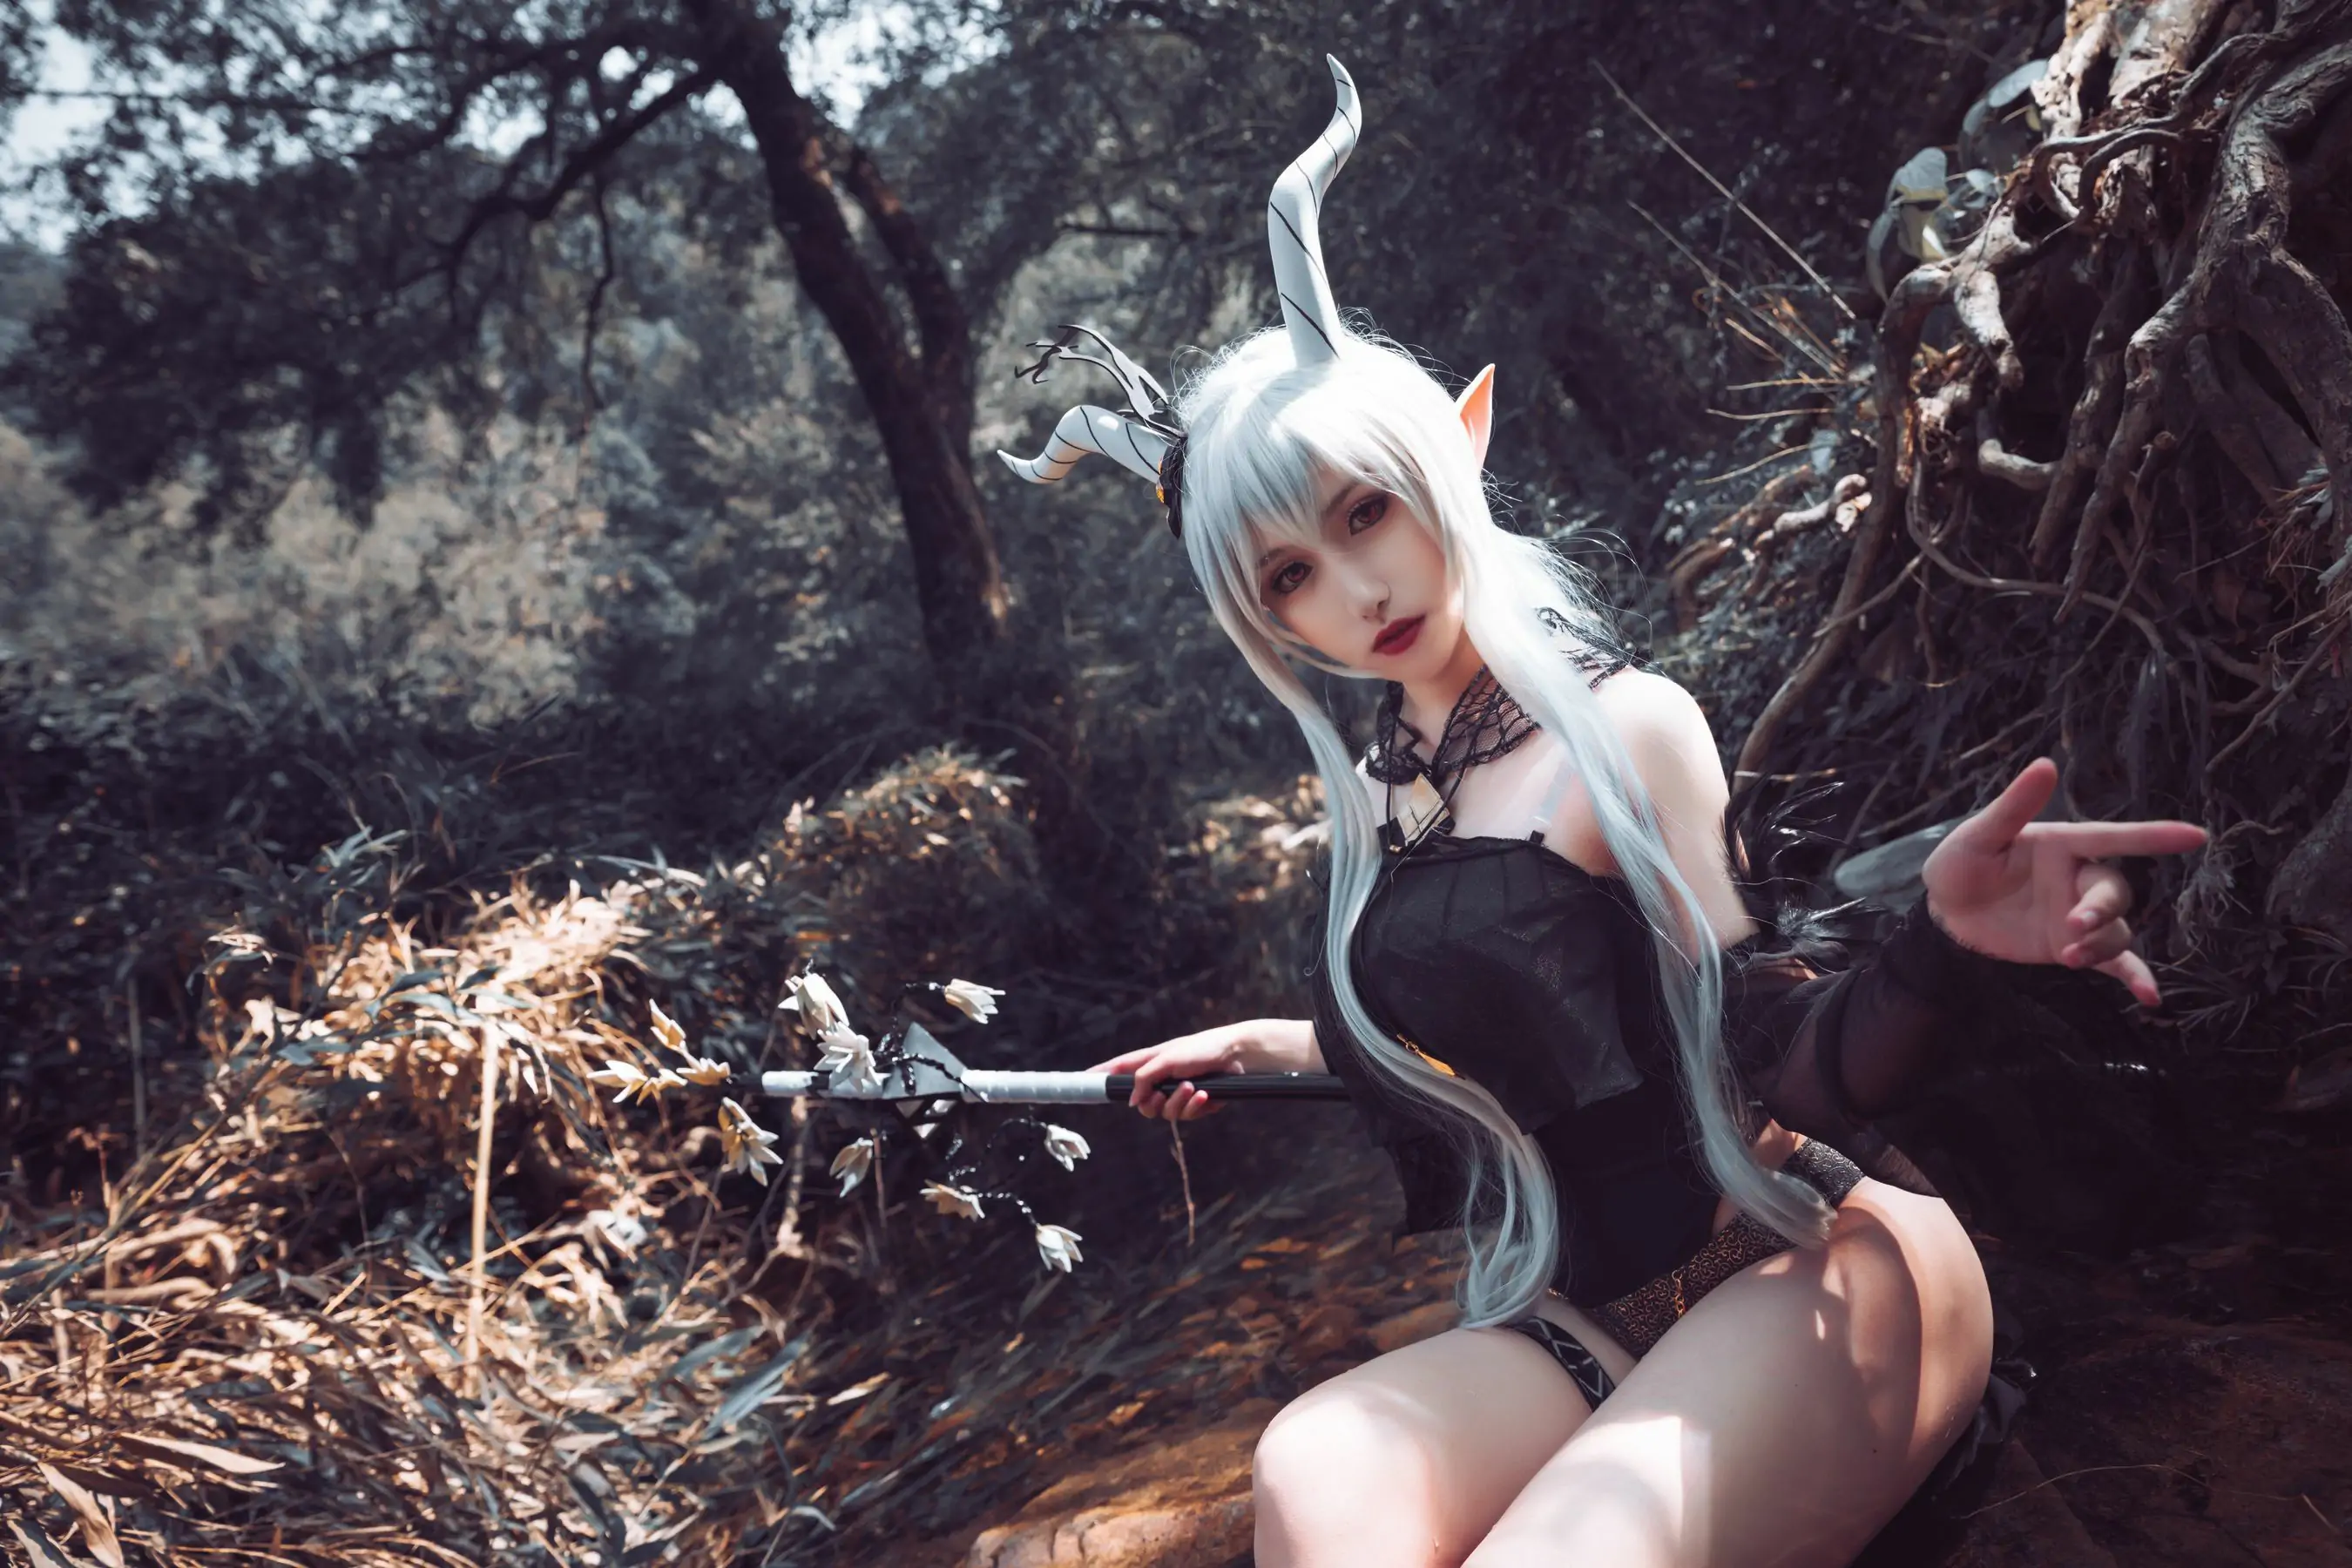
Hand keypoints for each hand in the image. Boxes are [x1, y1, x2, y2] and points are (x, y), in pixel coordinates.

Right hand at [1088, 1019, 1317, 1121]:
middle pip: (1141, 1105)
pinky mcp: (1195, 1103)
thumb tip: (1132, 1100)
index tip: (1081, 1081)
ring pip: (1164, 1113)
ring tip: (1194, 1089)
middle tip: (1163, 1094)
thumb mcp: (1167, 1059)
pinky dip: (1196, 1108)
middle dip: (1152, 1104)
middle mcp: (1159, 1078)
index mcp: (1148, 1061)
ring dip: (1179, 1104)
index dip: (1099, 1077)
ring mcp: (1176, 1091)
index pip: (1116, 1070)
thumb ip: (1144, 1078)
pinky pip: (1186, 1116)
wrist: (1237, 1056)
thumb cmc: (1201, 1048)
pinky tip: (1206, 1096)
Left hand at [1921, 758, 2206, 1006]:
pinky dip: (2134, 978)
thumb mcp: (1981, 835)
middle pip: (2116, 891)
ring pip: (2116, 928)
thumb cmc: (1960, 865)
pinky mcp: (2071, 947)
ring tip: (2068, 955)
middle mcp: (2078, 878)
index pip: (2116, 838)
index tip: (2196, 836)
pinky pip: (2115, 963)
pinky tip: (2150, 998)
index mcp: (2063, 844)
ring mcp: (2078, 915)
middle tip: (2074, 923)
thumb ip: (2014, 806)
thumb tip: (2045, 764)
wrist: (1945, 914)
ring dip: (2101, 943)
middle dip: (2102, 908)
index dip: (2155, 836)